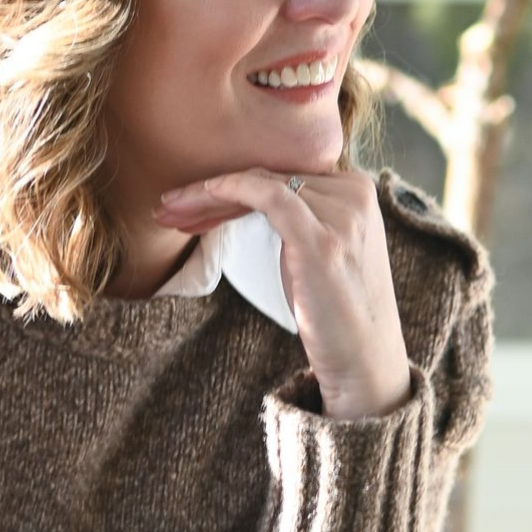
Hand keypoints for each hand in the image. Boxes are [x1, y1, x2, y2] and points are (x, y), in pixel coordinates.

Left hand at [155, 167, 412, 419]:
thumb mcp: (322, 251)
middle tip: (168, 202)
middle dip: (212, 188)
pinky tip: (197, 200)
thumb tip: (249, 202)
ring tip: (168, 209)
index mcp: (359, 190)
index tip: (189, 201)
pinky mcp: (321, 238)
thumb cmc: (336, 312)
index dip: (233, 182)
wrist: (364, 359)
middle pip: (269, 175)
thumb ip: (301, 219)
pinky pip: (267, 196)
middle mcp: (356, 193)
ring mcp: (342, 214)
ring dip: (206, 193)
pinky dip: (228, 191)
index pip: (283, 172)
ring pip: (261, 183)